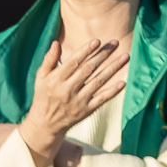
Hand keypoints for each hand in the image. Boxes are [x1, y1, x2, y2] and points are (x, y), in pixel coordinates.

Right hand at [24, 36, 129, 157]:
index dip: (86, 51)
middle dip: (103, 55)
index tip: (97, 41)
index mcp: (56, 80)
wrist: (45, 125)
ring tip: (125, 56)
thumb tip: (56, 43)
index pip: (73, 62)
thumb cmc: (43, 96)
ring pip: (99, 82)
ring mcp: (78, 101)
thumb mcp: (40, 78)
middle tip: (116, 42)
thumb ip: (49, 60)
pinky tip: (123, 82)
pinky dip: (113, 91)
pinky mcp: (86, 110)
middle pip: (89, 69)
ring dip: (113, 68)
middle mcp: (67, 90)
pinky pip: (102, 99)